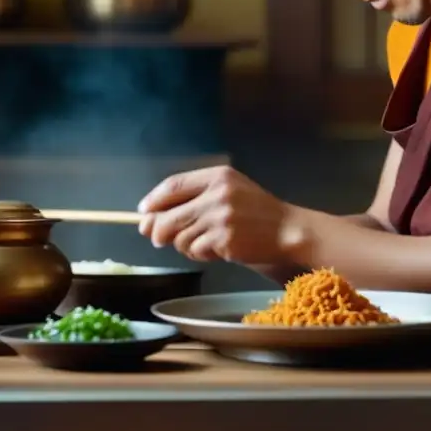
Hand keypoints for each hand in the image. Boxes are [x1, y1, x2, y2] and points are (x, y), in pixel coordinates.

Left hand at [137, 166, 304, 263]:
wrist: (287, 230)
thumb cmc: (256, 212)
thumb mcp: (229, 192)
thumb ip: (194, 198)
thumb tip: (150, 218)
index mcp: (218, 176)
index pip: (174, 185)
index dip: (154, 199)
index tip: (143, 211)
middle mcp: (218, 193)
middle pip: (169, 216)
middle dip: (158, 230)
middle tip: (157, 239)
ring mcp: (221, 217)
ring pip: (180, 237)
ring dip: (185, 245)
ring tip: (204, 243)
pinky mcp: (224, 239)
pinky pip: (195, 251)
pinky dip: (201, 254)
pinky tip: (216, 250)